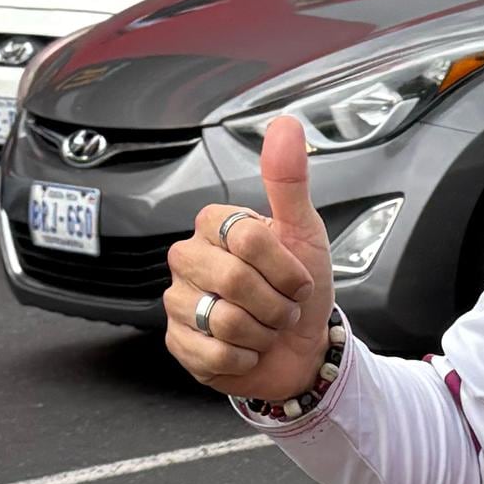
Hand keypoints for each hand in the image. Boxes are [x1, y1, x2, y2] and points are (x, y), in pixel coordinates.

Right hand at [166, 113, 332, 408]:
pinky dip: (245, 359)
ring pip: (224, 321)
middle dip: (275, 303)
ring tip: (264, 327)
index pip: (247, 238)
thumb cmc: (301, 290)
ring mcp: (178, 301)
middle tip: (282, 306)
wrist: (303, 348)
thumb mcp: (305, 233)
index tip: (297, 278)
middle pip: (233, 280)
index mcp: (214, 226)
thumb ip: (290, 181)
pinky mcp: (179, 343)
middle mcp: (188, 259)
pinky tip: (247, 350)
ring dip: (262, 332)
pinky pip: (214, 354)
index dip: (285, 267)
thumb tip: (286, 125)